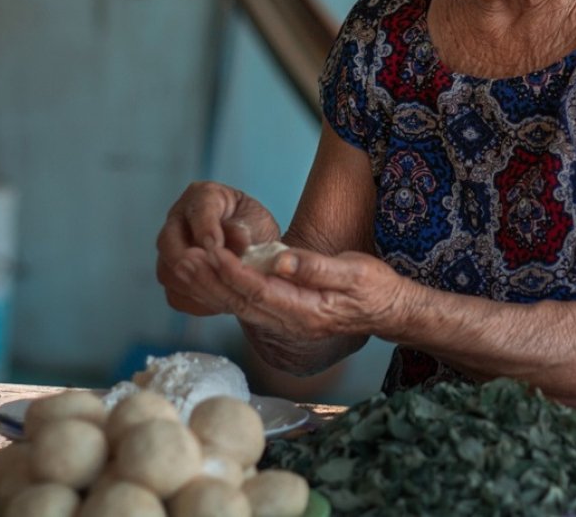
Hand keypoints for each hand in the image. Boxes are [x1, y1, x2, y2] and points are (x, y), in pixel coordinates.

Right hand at [156, 181, 280, 315]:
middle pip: (167, 242)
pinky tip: (218, 302)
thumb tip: (238, 242)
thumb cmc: (255, 228)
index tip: (217, 247)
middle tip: (212, 275)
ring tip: (220, 293)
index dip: (205, 228)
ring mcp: (171, 250)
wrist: (255, 249)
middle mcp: (178, 221)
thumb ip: (245, 229)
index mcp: (202, 196)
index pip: (197, 209)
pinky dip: (194, 301)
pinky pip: (174, 294)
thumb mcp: (257, 222)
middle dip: (189, 262)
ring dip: (192, 285)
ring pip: (166, 271)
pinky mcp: (172, 275)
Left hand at [174, 245, 406, 340]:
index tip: (212, 252)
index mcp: (307, 311)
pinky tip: (213, 274)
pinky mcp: (286, 315)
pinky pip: (249, 305)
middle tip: (185, 259)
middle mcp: (291, 322)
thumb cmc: (375, 288)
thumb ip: (317, 268)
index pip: (260, 292)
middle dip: (212, 281)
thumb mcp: (355, 272)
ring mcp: (287, 323)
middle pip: (242, 302)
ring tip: (189, 265)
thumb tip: (282, 261)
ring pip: (241, 305)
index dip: (234, 273)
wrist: (389, 311)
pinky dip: (228, 289)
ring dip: (213, 286)